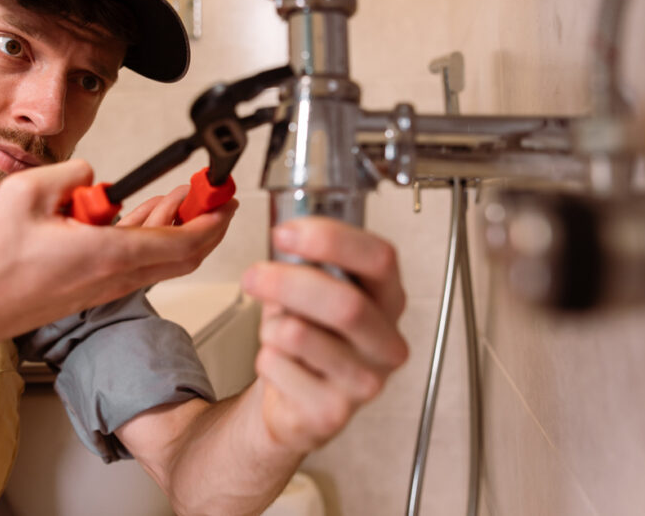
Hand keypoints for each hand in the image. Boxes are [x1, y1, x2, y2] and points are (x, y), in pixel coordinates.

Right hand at [0, 160, 236, 344]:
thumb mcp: (28, 194)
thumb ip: (73, 176)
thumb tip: (93, 178)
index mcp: (110, 255)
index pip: (185, 241)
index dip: (213, 219)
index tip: (226, 198)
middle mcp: (115, 277)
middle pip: (183, 254)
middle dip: (205, 222)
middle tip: (212, 195)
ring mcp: (105, 287)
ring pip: (160, 259)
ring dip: (175, 227)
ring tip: (179, 195)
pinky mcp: (92, 290)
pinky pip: (136, 263)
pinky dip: (148, 238)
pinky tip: (141, 215)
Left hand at [241, 217, 407, 453]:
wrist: (299, 401)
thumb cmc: (311, 336)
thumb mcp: (315, 289)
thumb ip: (311, 262)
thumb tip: (286, 234)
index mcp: (390, 300)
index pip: (380, 259)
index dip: (331, 239)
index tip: (285, 232)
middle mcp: (387, 342)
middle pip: (346, 304)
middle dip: (288, 283)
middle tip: (254, 275)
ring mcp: (366, 382)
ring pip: (301, 335)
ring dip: (272, 325)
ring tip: (275, 330)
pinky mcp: (333, 413)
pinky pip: (280, 367)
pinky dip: (265, 358)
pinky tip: (280, 364)